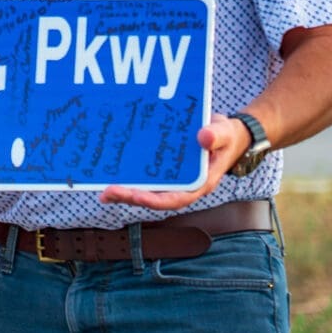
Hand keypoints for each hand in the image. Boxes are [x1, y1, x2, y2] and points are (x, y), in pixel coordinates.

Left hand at [98, 113, 248, 211]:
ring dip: (126, 191)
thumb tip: (203, 137)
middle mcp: (184, 185)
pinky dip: (131, 175)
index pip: (175, 199)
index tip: (135, 196)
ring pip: (148, 189)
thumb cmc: (227, 136)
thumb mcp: (225, 133)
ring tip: (104, 190)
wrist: (227, 133)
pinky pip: (147, 175)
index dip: (154, 200)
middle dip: (131, 197)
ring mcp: (174, 179)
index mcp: (199, 183)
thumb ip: (216, 135)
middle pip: (154, 197)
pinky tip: (113, 171)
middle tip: (107, 193)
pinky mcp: (166, 169)